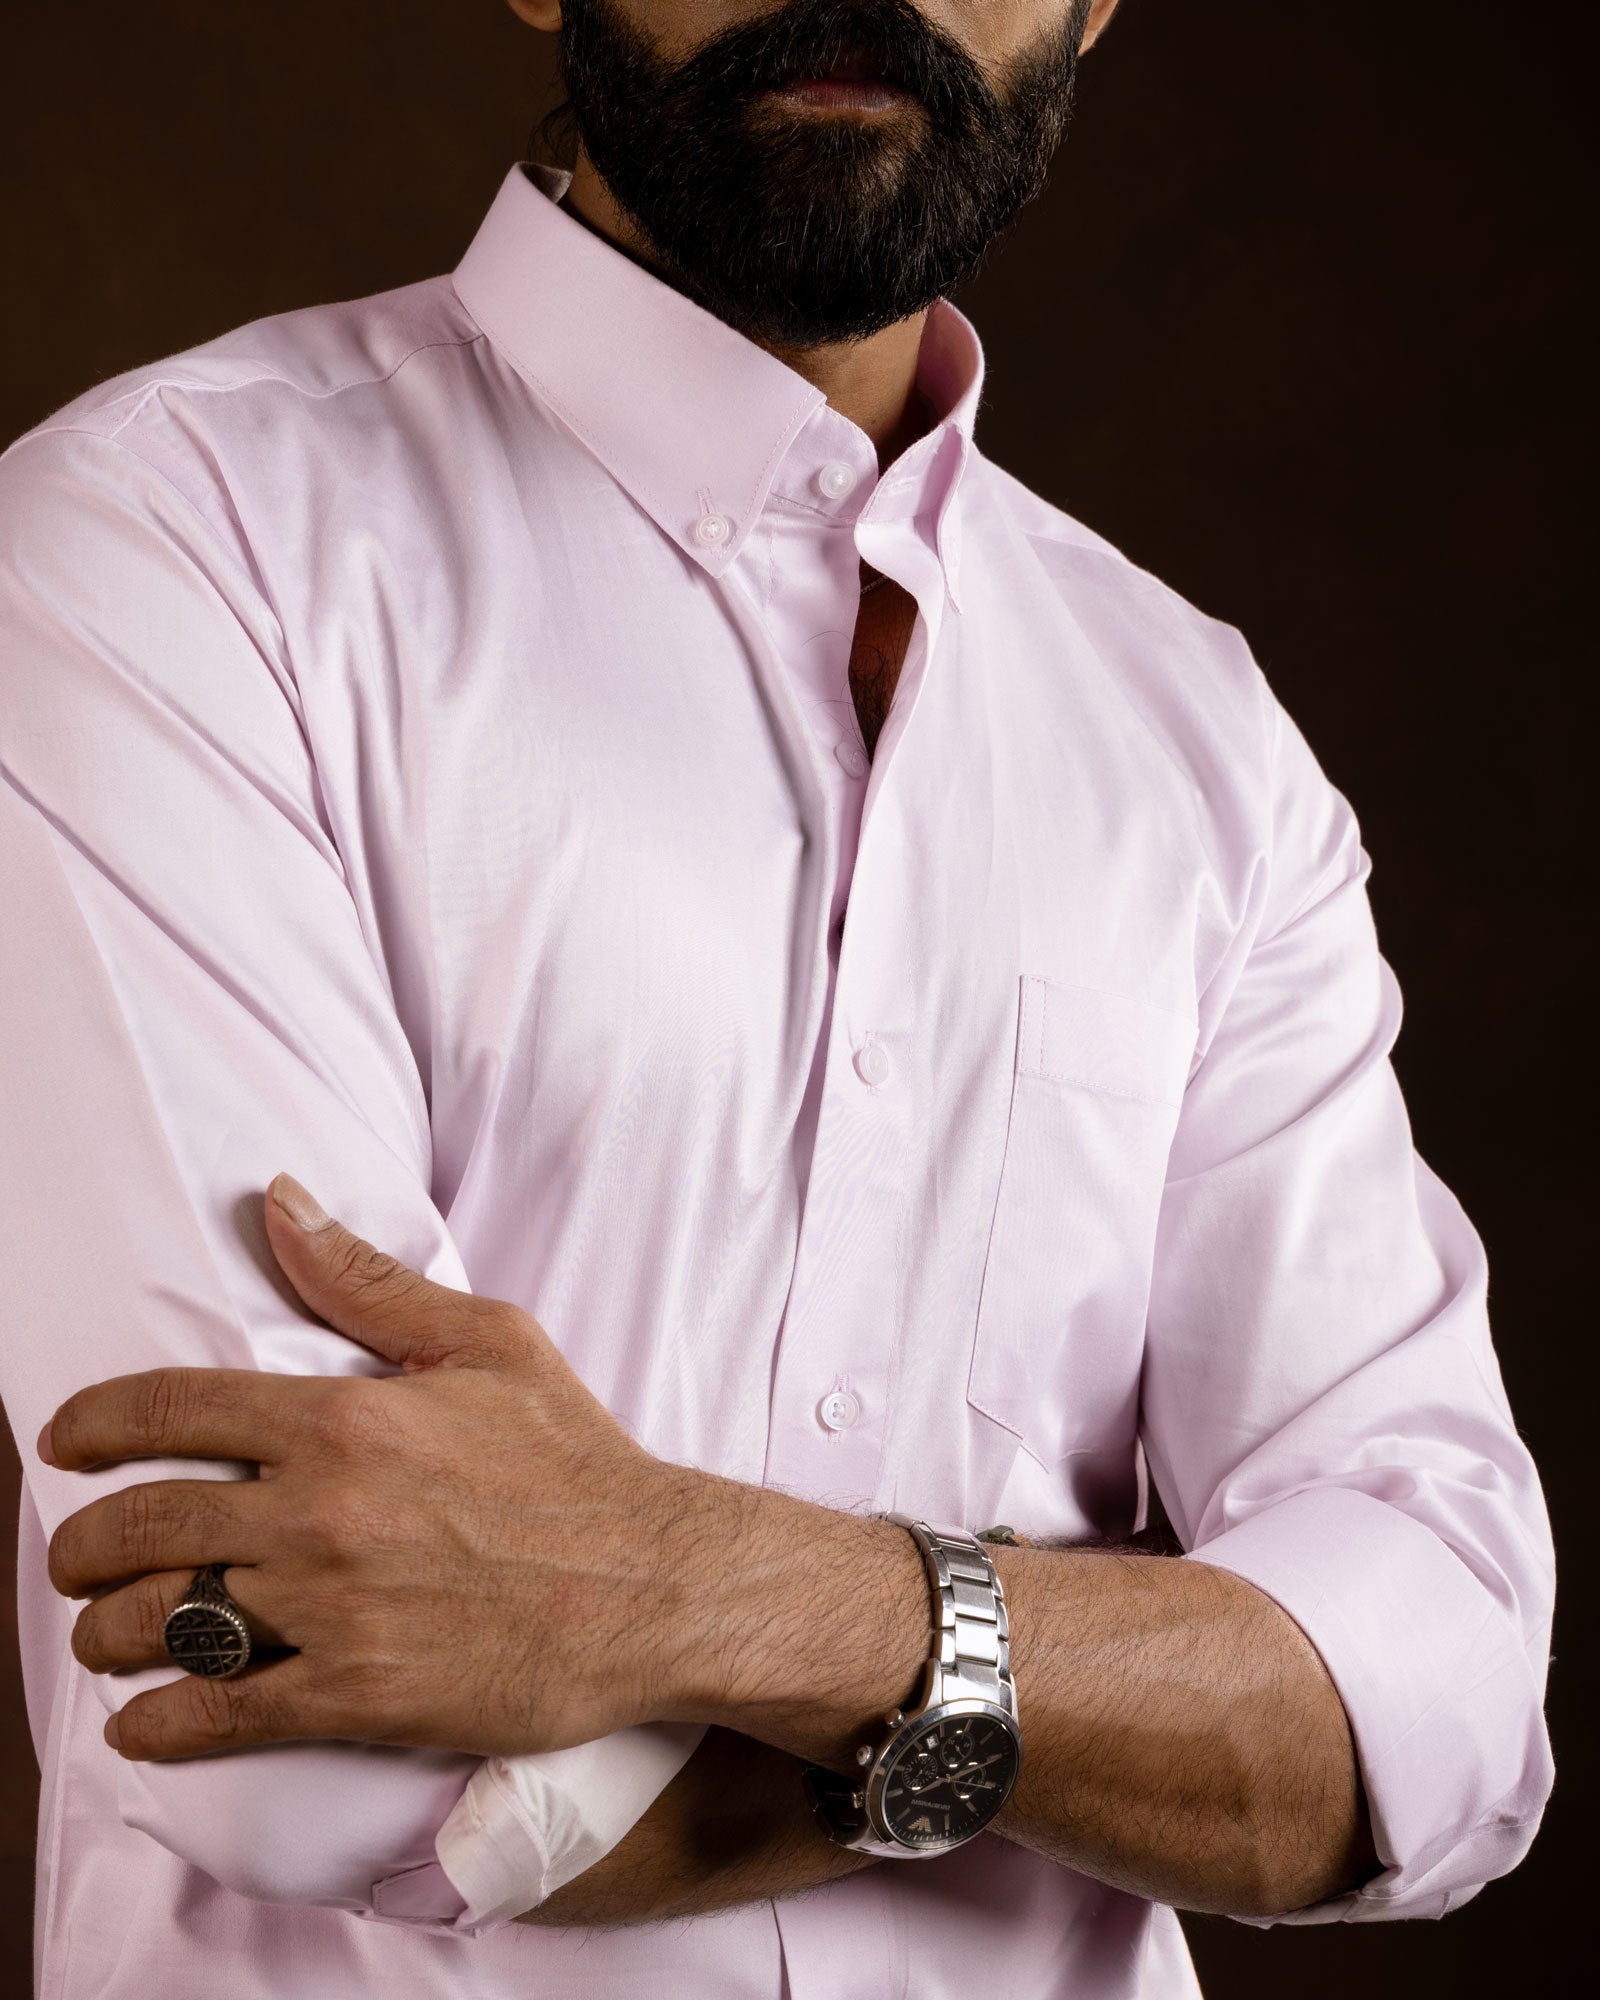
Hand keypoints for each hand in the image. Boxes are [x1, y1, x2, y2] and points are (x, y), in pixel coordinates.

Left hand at [40, 1173, 707, 1761]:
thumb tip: (281, 1202)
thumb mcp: (489, 1341)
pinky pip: (218, 1714)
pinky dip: (160, 1725)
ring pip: (163, 1623)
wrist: (656, 1583)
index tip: (64, 1442)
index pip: (173, 1409)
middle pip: (143, 1524)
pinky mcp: (358, 1695)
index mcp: (346, 1417)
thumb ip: (369, 1280)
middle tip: (75, 1559)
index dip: (94, 1423)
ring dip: (107, 1634)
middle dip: (81, 1545)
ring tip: (104, 1636)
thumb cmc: (576, 1458)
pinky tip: (143, 1725)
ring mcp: (335, 1608)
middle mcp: (324, 1510)